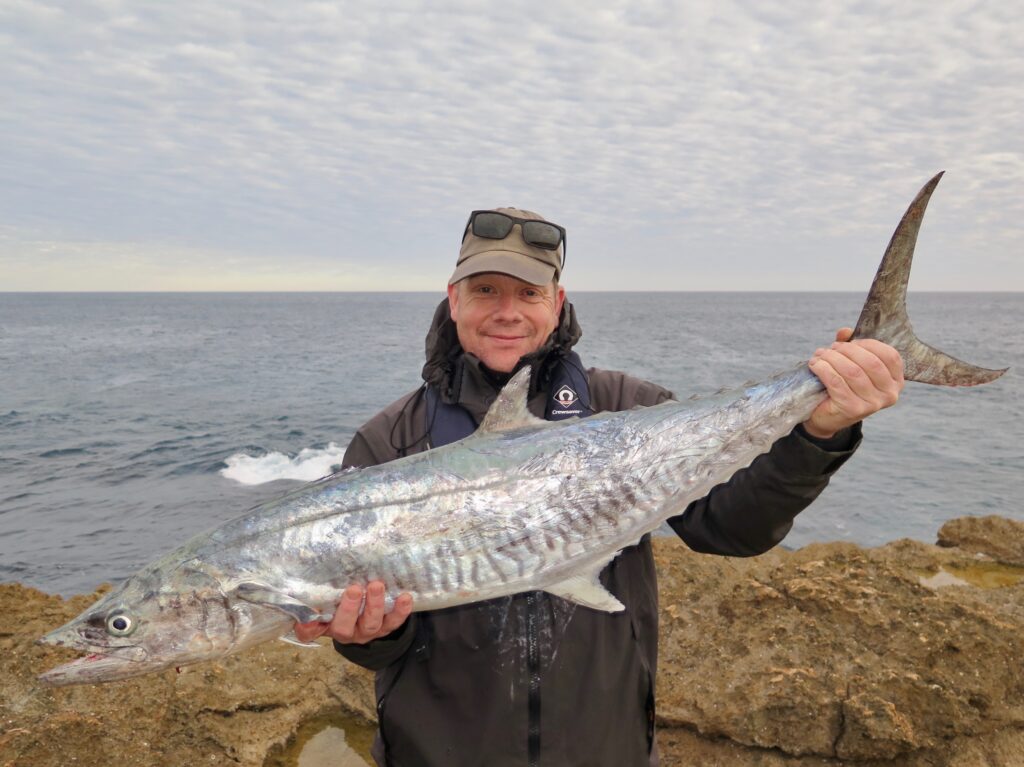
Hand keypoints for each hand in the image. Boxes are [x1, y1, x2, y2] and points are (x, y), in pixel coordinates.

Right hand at [293, 581, 413, 644]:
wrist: (368, 612)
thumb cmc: (342, 601)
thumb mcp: (327, 600)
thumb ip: (317, 597)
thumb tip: (305, 599)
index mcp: (327, 626)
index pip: (311, 632)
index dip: (309, 627)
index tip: (308, 618)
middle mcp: (347, 632)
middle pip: (344, 627)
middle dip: (349, 608)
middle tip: (353, 589)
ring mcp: (368, 631)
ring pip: (371, 623)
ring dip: (375, 605)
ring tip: (377, 585)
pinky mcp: (387, 627)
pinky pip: (394, 622)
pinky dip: (400, 611)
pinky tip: (405, 597)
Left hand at [805, 328, 903, 438]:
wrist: (827, 417)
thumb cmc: (842, 385)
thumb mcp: (851, 363)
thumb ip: (851, 346)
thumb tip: (845, 331)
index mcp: (896, 381)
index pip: (889, 356)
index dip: (868, 344)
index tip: (850, 342)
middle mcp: (889, 394)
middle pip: (870, 362)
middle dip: (846, 350)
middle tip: (830, 348)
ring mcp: (873, 404)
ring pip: (852, 371)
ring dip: (832, 358)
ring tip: (820, 356)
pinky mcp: (853, 410)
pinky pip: (836, 382)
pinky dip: (823, 369)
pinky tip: (814, 365)